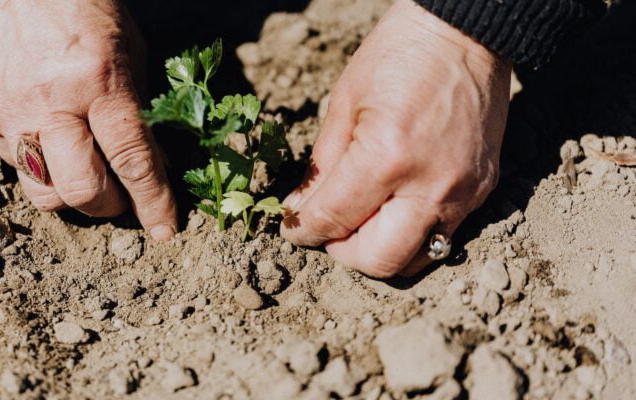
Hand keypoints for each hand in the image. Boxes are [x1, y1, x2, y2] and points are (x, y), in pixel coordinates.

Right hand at [0, 0, 176, 240]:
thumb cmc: (82, 7)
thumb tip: (153, 165)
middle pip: (82, 191)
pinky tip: (55, 146)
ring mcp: (10, 113)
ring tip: (88, 175)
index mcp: (97, 81)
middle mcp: (50, 103)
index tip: (166, 230)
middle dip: (111, 207)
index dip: (153, 202)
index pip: (131, 159)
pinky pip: (16, 168)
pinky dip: (44, 170)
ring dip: (74, 197)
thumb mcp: (128, 50)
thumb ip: (139, 111)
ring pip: (43, 193)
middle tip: (123, 197)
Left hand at [280, 0, 510, 276]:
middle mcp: (430, 185)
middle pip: (378, 260)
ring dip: (379, 251)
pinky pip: (442, 236)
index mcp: (386, 157)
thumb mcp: (344, 105)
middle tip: (329, 231)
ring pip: (415, 260)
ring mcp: (463, 193)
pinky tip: (394, 207)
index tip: (293, 228)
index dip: (303, 231)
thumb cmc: (398, 57)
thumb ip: (321, 167)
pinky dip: (410, 234)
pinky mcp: (482, 191)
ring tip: (362, 222)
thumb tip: (301, 212)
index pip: (333, 220)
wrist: (465, 34)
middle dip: (343, 253)